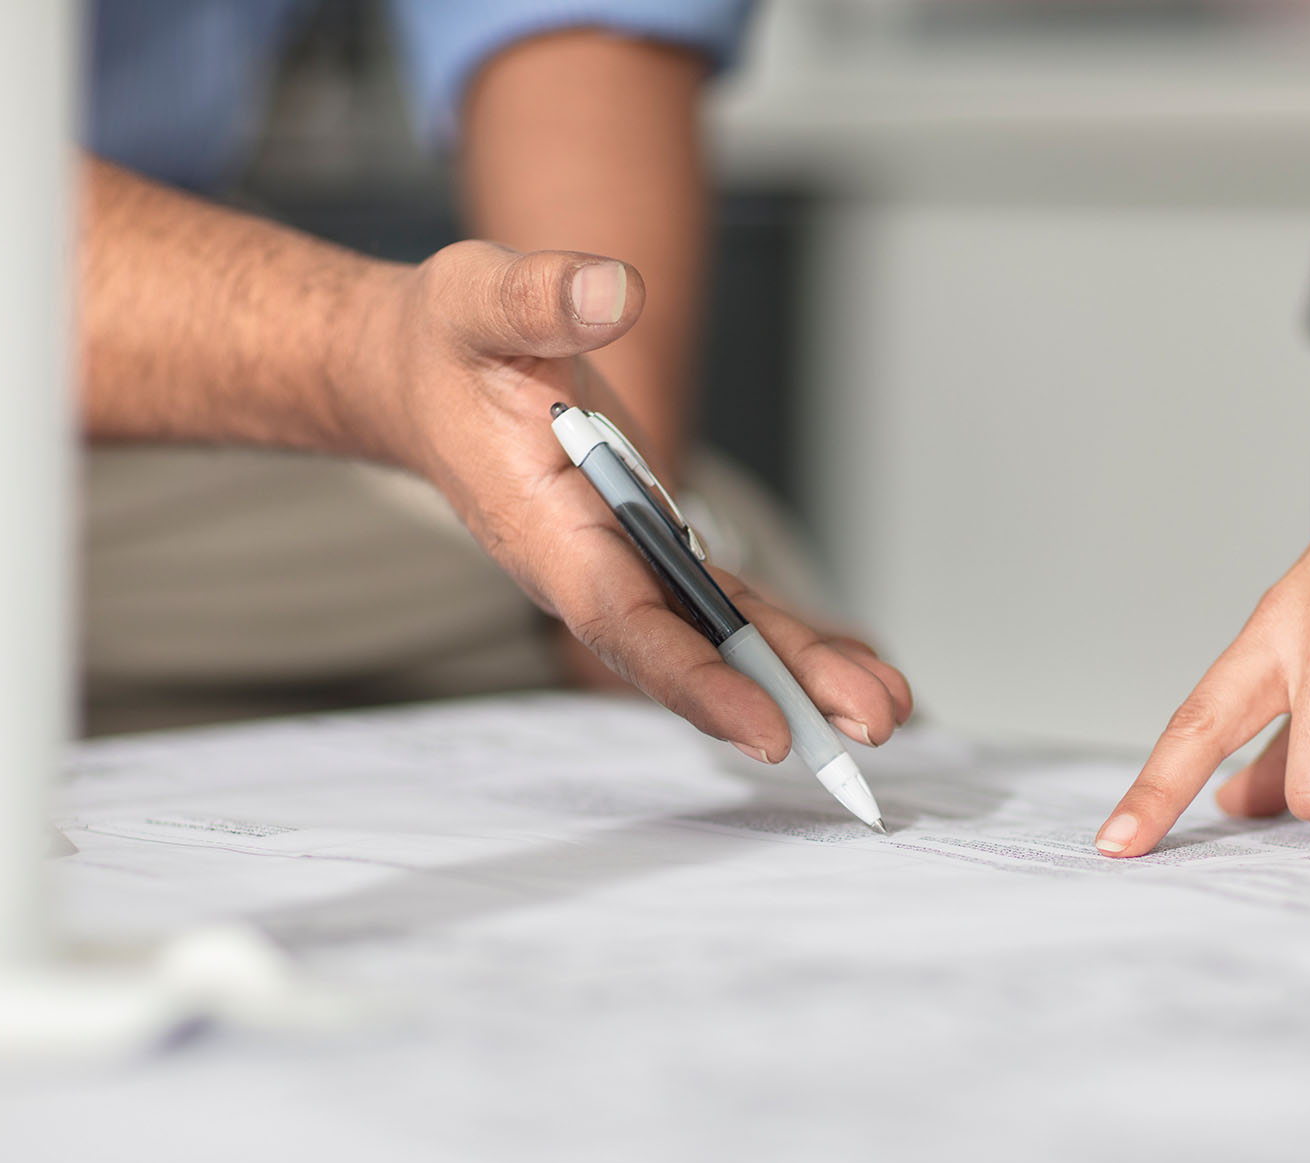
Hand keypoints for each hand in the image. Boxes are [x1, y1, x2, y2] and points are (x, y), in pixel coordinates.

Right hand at [363, 241, 912, 759]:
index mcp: (547, 533)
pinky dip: (790, 640)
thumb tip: (613, 290)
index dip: (694, 677)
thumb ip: (540, 298)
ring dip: (804, 675)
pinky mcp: (659, 552)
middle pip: (693, 648)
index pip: (624, 620)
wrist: (423, 375)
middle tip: (872, 722)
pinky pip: (732, 607)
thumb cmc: (446, 347)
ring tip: (887, 708)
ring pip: (725, 635)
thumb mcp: (477, 303)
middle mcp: (593, 568)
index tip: (764, 725)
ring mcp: (631, 567)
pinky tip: (855, 672)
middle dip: (784, 690)